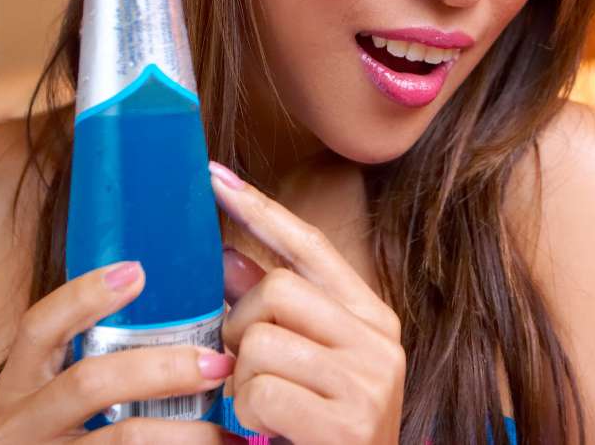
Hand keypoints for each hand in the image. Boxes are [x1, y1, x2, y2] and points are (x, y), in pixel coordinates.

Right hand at [0, 260, 240, 442]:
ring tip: (226, 434)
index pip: (39, 326)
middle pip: (90, 382)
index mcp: (21, 383)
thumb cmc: (69, 435)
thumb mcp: (64, 396)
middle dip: (164, 370)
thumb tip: (192, 312)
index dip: (83, 296)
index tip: (137, 270)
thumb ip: (109, 358)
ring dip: (186, 434)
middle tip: (219, 364)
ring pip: (122, 437)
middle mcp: (19, 423)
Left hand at [209, 161, 405, 443]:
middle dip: (237, 327)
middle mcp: (380, 340)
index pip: (310, 247)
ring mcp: (370, 380)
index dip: (259, 209)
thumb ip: (272, 314)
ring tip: (259, 412)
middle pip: (276, 290)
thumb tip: (227, 256)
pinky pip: (260, 391)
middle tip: (240, 368)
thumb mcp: (304, 367)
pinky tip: (267, 434)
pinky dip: (246, 416)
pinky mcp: (348, 421)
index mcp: (373, 318)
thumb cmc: (321, 436)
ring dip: (239, 381)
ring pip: (260, 341)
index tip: (213, 176)